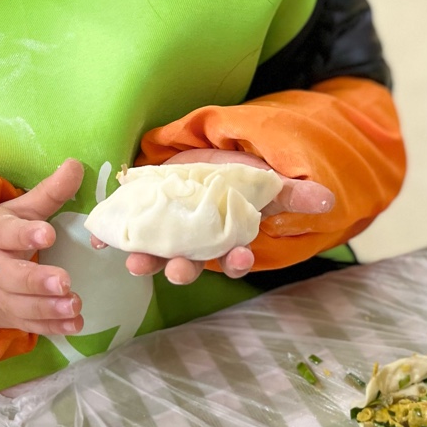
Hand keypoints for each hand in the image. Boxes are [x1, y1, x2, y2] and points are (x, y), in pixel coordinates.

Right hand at [0, 159, 84, 332]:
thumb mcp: (17, 211)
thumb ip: (49, 193)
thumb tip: (76, 164)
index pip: (8, 233)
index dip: (26, 234)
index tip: (47, 233)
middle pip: (14, 276)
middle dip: (38, 281)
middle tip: (64, 281)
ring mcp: (0, 297)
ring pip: (23, 305)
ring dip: (49, 308)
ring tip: (75, 305)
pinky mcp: (10, 317)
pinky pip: (30, 325)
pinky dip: (52, 327)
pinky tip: (75, 324)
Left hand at [91, 148, 334, 285]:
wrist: (207, 156)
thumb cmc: (239, 176)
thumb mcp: (265, 182)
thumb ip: (291, 193)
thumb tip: (328, 198)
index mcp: (225, 242)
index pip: (233, 260)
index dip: (236, 262)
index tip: (241, 257)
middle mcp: (194, 245)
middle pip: (189, 265)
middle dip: (184, 269)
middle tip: (180, 268)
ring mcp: (166, 234)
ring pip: (155, 255)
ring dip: (146, 260)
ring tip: (136, 261)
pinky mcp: (143, 217)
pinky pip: (124, 232)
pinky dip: (109, 238)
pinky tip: (98, 240)